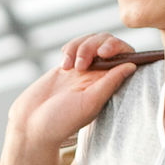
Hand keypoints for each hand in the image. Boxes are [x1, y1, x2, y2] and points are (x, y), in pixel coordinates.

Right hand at [6, 32, 149, 150]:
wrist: (31, 123)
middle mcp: (99, 76)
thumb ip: (110, 83)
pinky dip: (70, 48)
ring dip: (81, 46)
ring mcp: (83, 69)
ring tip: (70, 67)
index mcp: (109, 85)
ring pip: (92, 41)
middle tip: (82, 62)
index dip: (119, 48)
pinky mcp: (68, 65)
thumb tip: (133, 65)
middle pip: (108, 43)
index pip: (125, 57)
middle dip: (96, 45)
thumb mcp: (89, 102)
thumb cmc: (61, 120)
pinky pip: (75, 45)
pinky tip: (64, 64)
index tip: (104, 53)